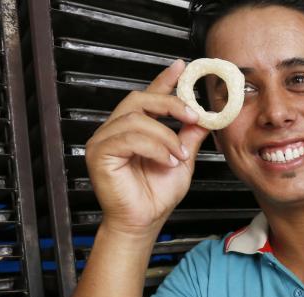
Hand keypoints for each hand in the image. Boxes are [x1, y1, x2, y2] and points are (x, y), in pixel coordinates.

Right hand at [84, 59, 209, 237]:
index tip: (182, 67)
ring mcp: (104, 140)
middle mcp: (116, 130)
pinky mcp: (99, 153)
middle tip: (193, 115)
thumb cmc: (156, 196)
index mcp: (135, 128)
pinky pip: (129, 138)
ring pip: (136, 118)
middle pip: (140, 99)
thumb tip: (205, 116)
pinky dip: (154, 147)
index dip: (164, 80)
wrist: (144, 222)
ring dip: (165, 135)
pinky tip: (167, 161)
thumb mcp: (182, 160)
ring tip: (179, 155)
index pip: (149, 97)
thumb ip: (190, 136)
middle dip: (170, 104)